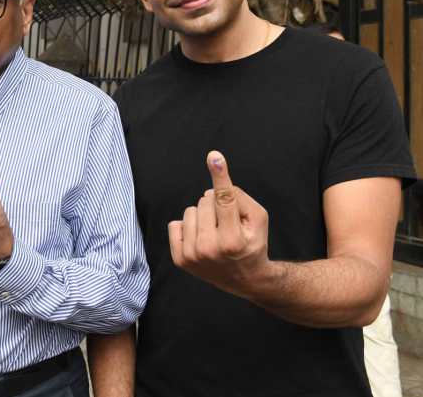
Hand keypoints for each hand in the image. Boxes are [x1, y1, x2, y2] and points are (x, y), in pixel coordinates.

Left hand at [168, 150, 269, 298]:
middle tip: (227, 225)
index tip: (214, 156)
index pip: (225, 199)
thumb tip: (212, 187)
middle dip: (216, 206)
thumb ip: (240, 197)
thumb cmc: (252, 243)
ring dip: (202, 216)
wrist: (245, 279)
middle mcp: (210, 249)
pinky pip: (175, 224)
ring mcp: (193, 256)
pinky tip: (200, 239)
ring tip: (214, 232)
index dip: (220, 175)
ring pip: (190, 211)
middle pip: (205, 201)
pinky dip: (187, 227)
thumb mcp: (258, 218)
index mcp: (233, 239)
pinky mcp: (180, 260)